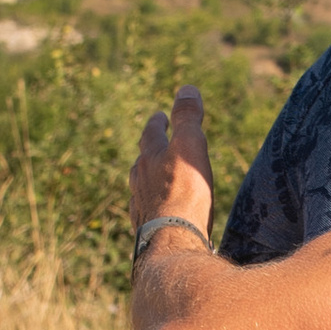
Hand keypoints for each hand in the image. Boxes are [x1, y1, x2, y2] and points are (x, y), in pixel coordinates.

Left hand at [131, 83, 213, 245]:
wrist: (172, 241)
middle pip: (142, 160)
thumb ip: (187, 118)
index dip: (157, 123)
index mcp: (151, 157)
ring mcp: (140, 206)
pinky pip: (145, 211)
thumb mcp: (190, 147)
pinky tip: (154, 211)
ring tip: (152, 177)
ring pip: (140, 186)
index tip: (160, 115)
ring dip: (146, 178)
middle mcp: (140, 180)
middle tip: (153, 143)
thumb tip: (186, 88)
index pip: (151, 133)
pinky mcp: (145, 230)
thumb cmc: (184, 193)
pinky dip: (150, 205)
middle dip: (149, 150)